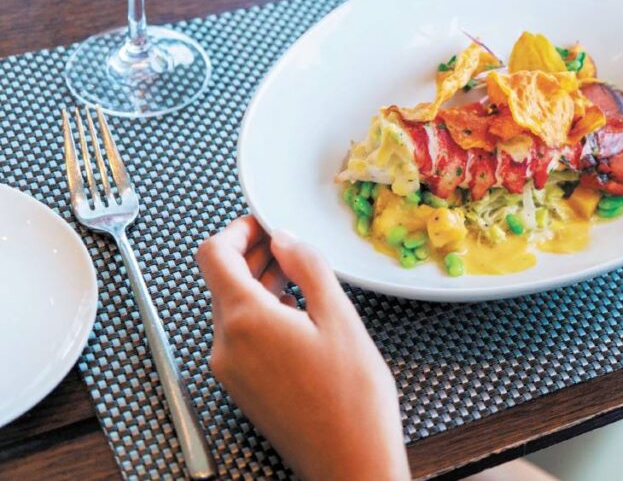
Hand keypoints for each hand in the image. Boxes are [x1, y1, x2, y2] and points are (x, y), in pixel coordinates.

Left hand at [197, 216, 409, 480]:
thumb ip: (307, 268)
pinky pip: (241, 336)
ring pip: (233, 309)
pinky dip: (263, 314)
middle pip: (222, 281)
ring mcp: (230, 370)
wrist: (350, 461)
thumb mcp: (340, 317)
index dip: (237, 230)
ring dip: (260, 284)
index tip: (264, 223)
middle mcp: (227, 345)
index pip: (213, 255)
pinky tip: (299, 314)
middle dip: (253, 256)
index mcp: (246, 320)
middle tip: (290, 246)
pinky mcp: (242, 387)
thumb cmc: (352, 397)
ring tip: (301, 277)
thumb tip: (284, 238)